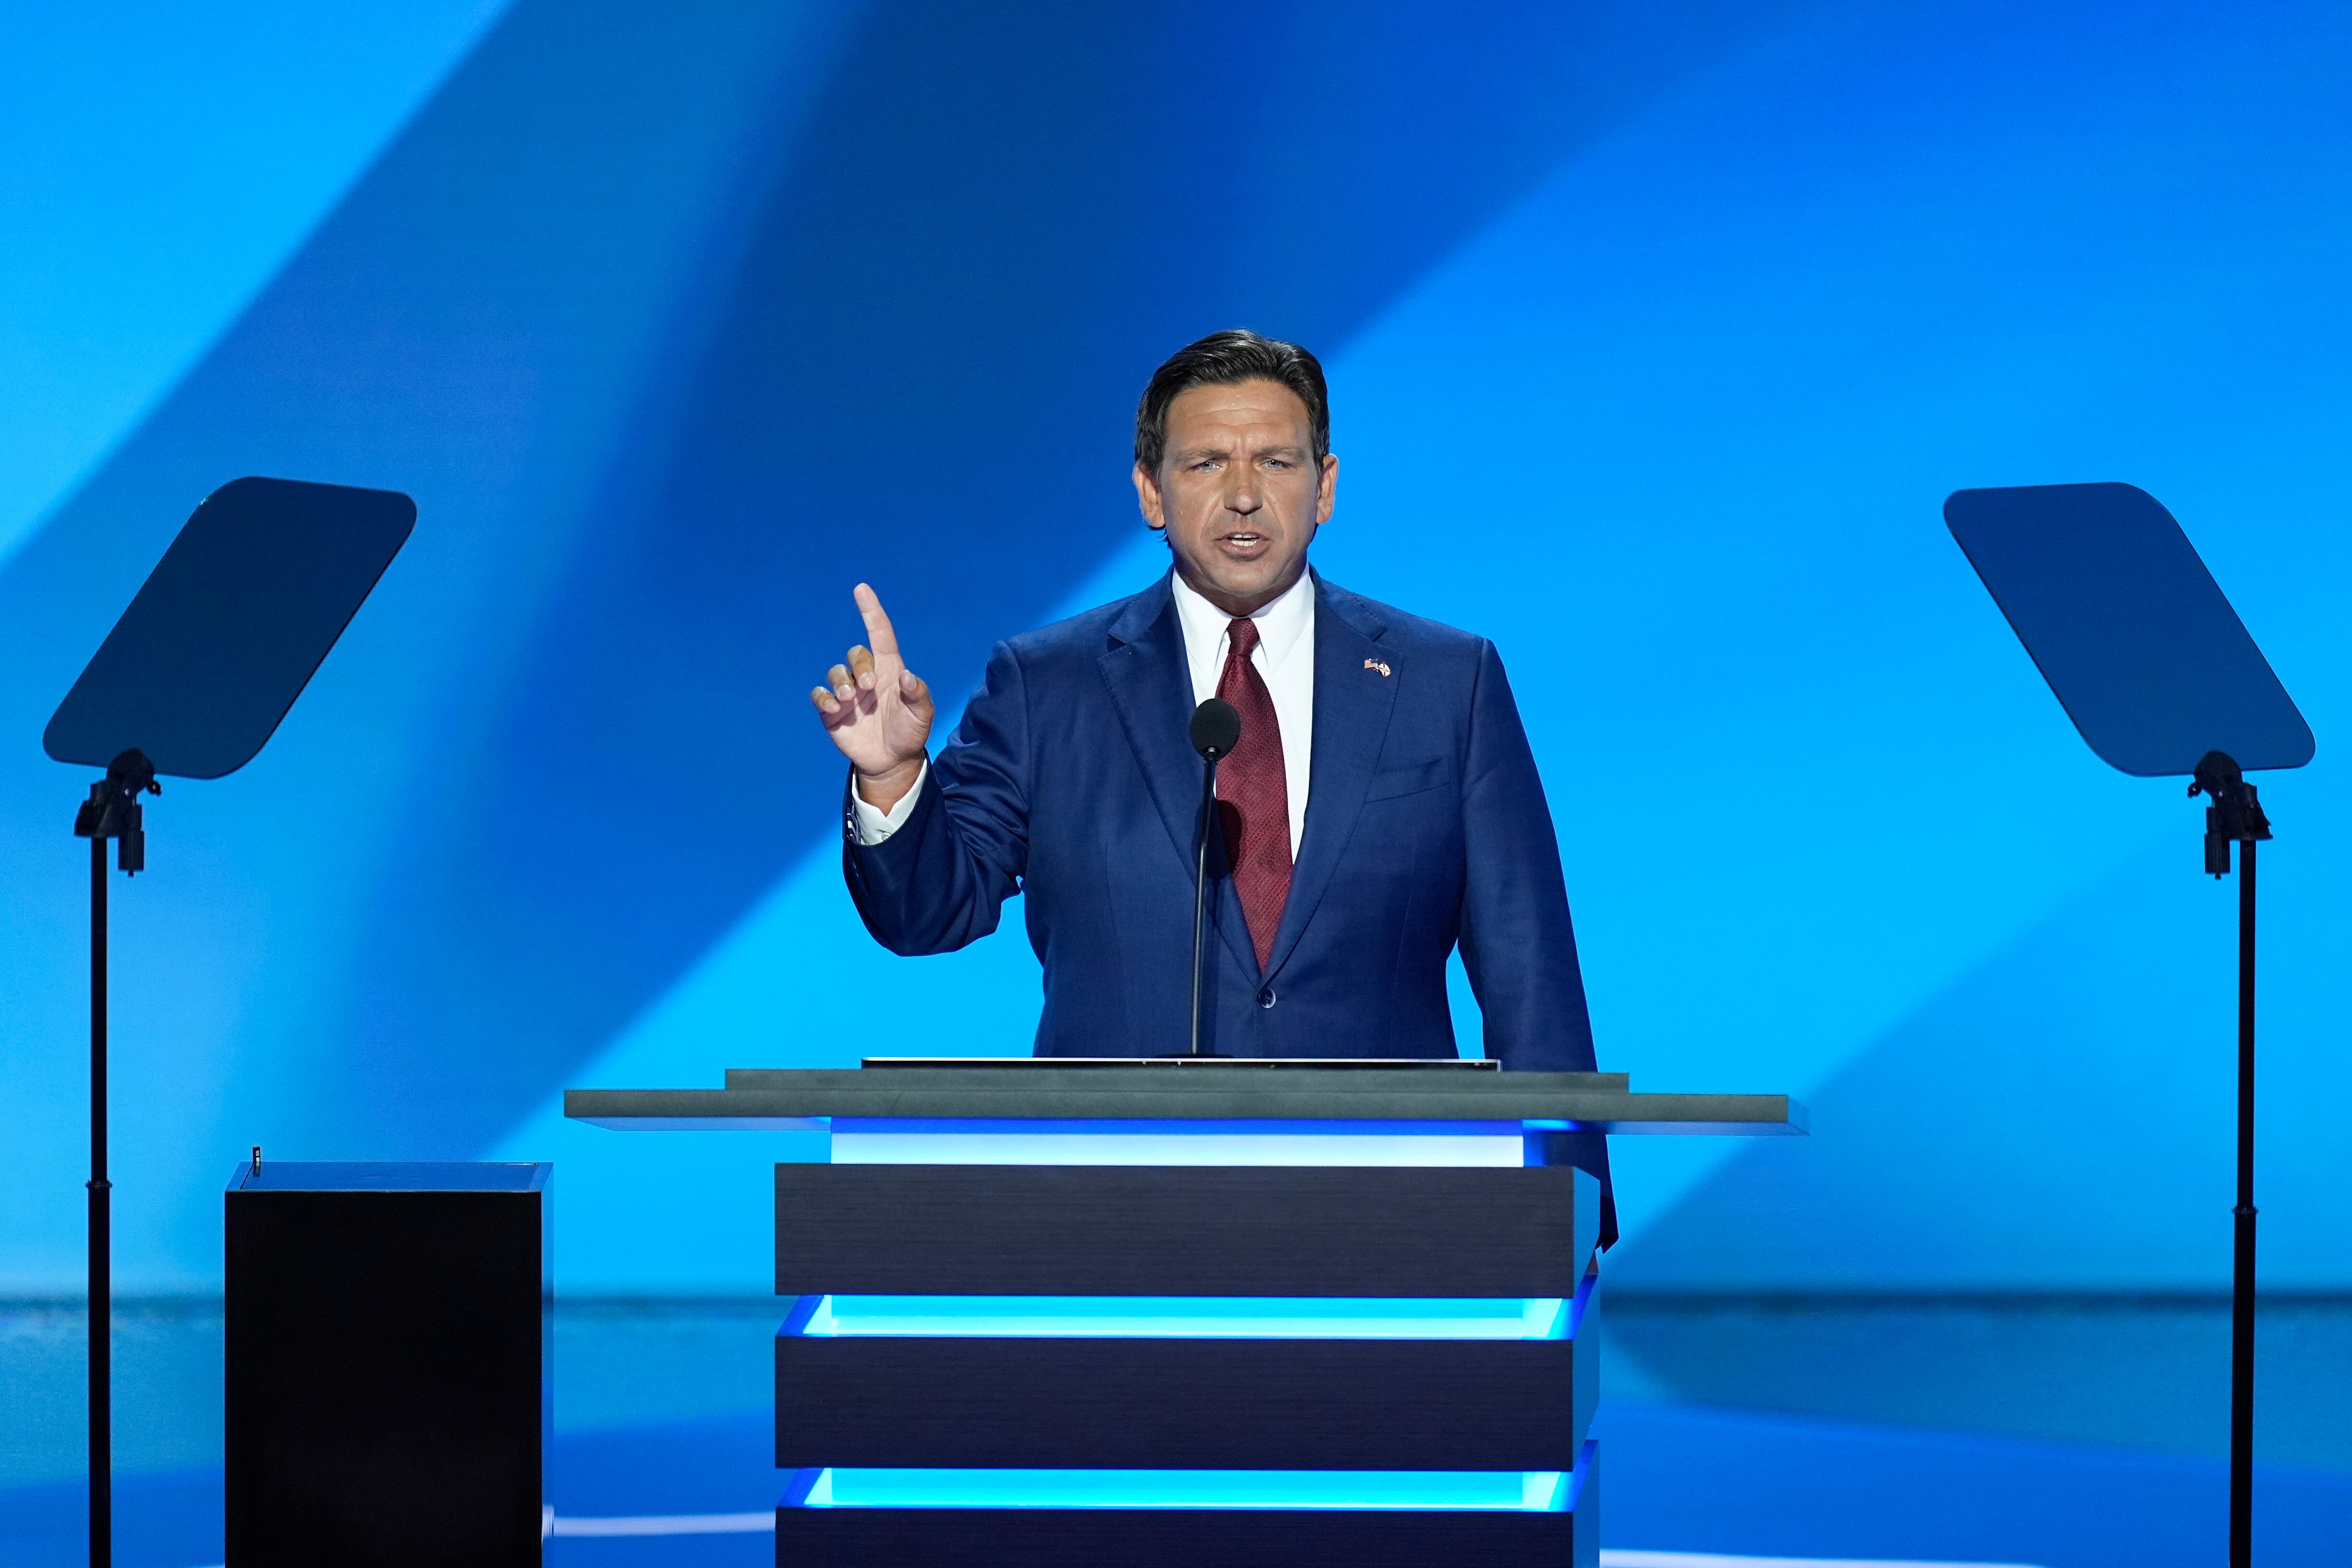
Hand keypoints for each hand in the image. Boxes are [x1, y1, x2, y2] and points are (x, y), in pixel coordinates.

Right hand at [810, 584, 933, 811]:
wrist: (892, 761)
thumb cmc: (910, 733)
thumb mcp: (922, 715)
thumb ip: (918, 695)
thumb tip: (907, 676)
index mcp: (890, 671)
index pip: (879, 634)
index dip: (871, 611)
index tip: (861, 589)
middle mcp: (867, 677)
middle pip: (856, 654)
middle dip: (859, 665)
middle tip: (867, 688)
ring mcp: (849, 693)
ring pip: (837, 672)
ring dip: (842, 682)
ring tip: (851, 700)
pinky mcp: (833, 711)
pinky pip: (820, 695)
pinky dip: (824, 697)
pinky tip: (836, 709)